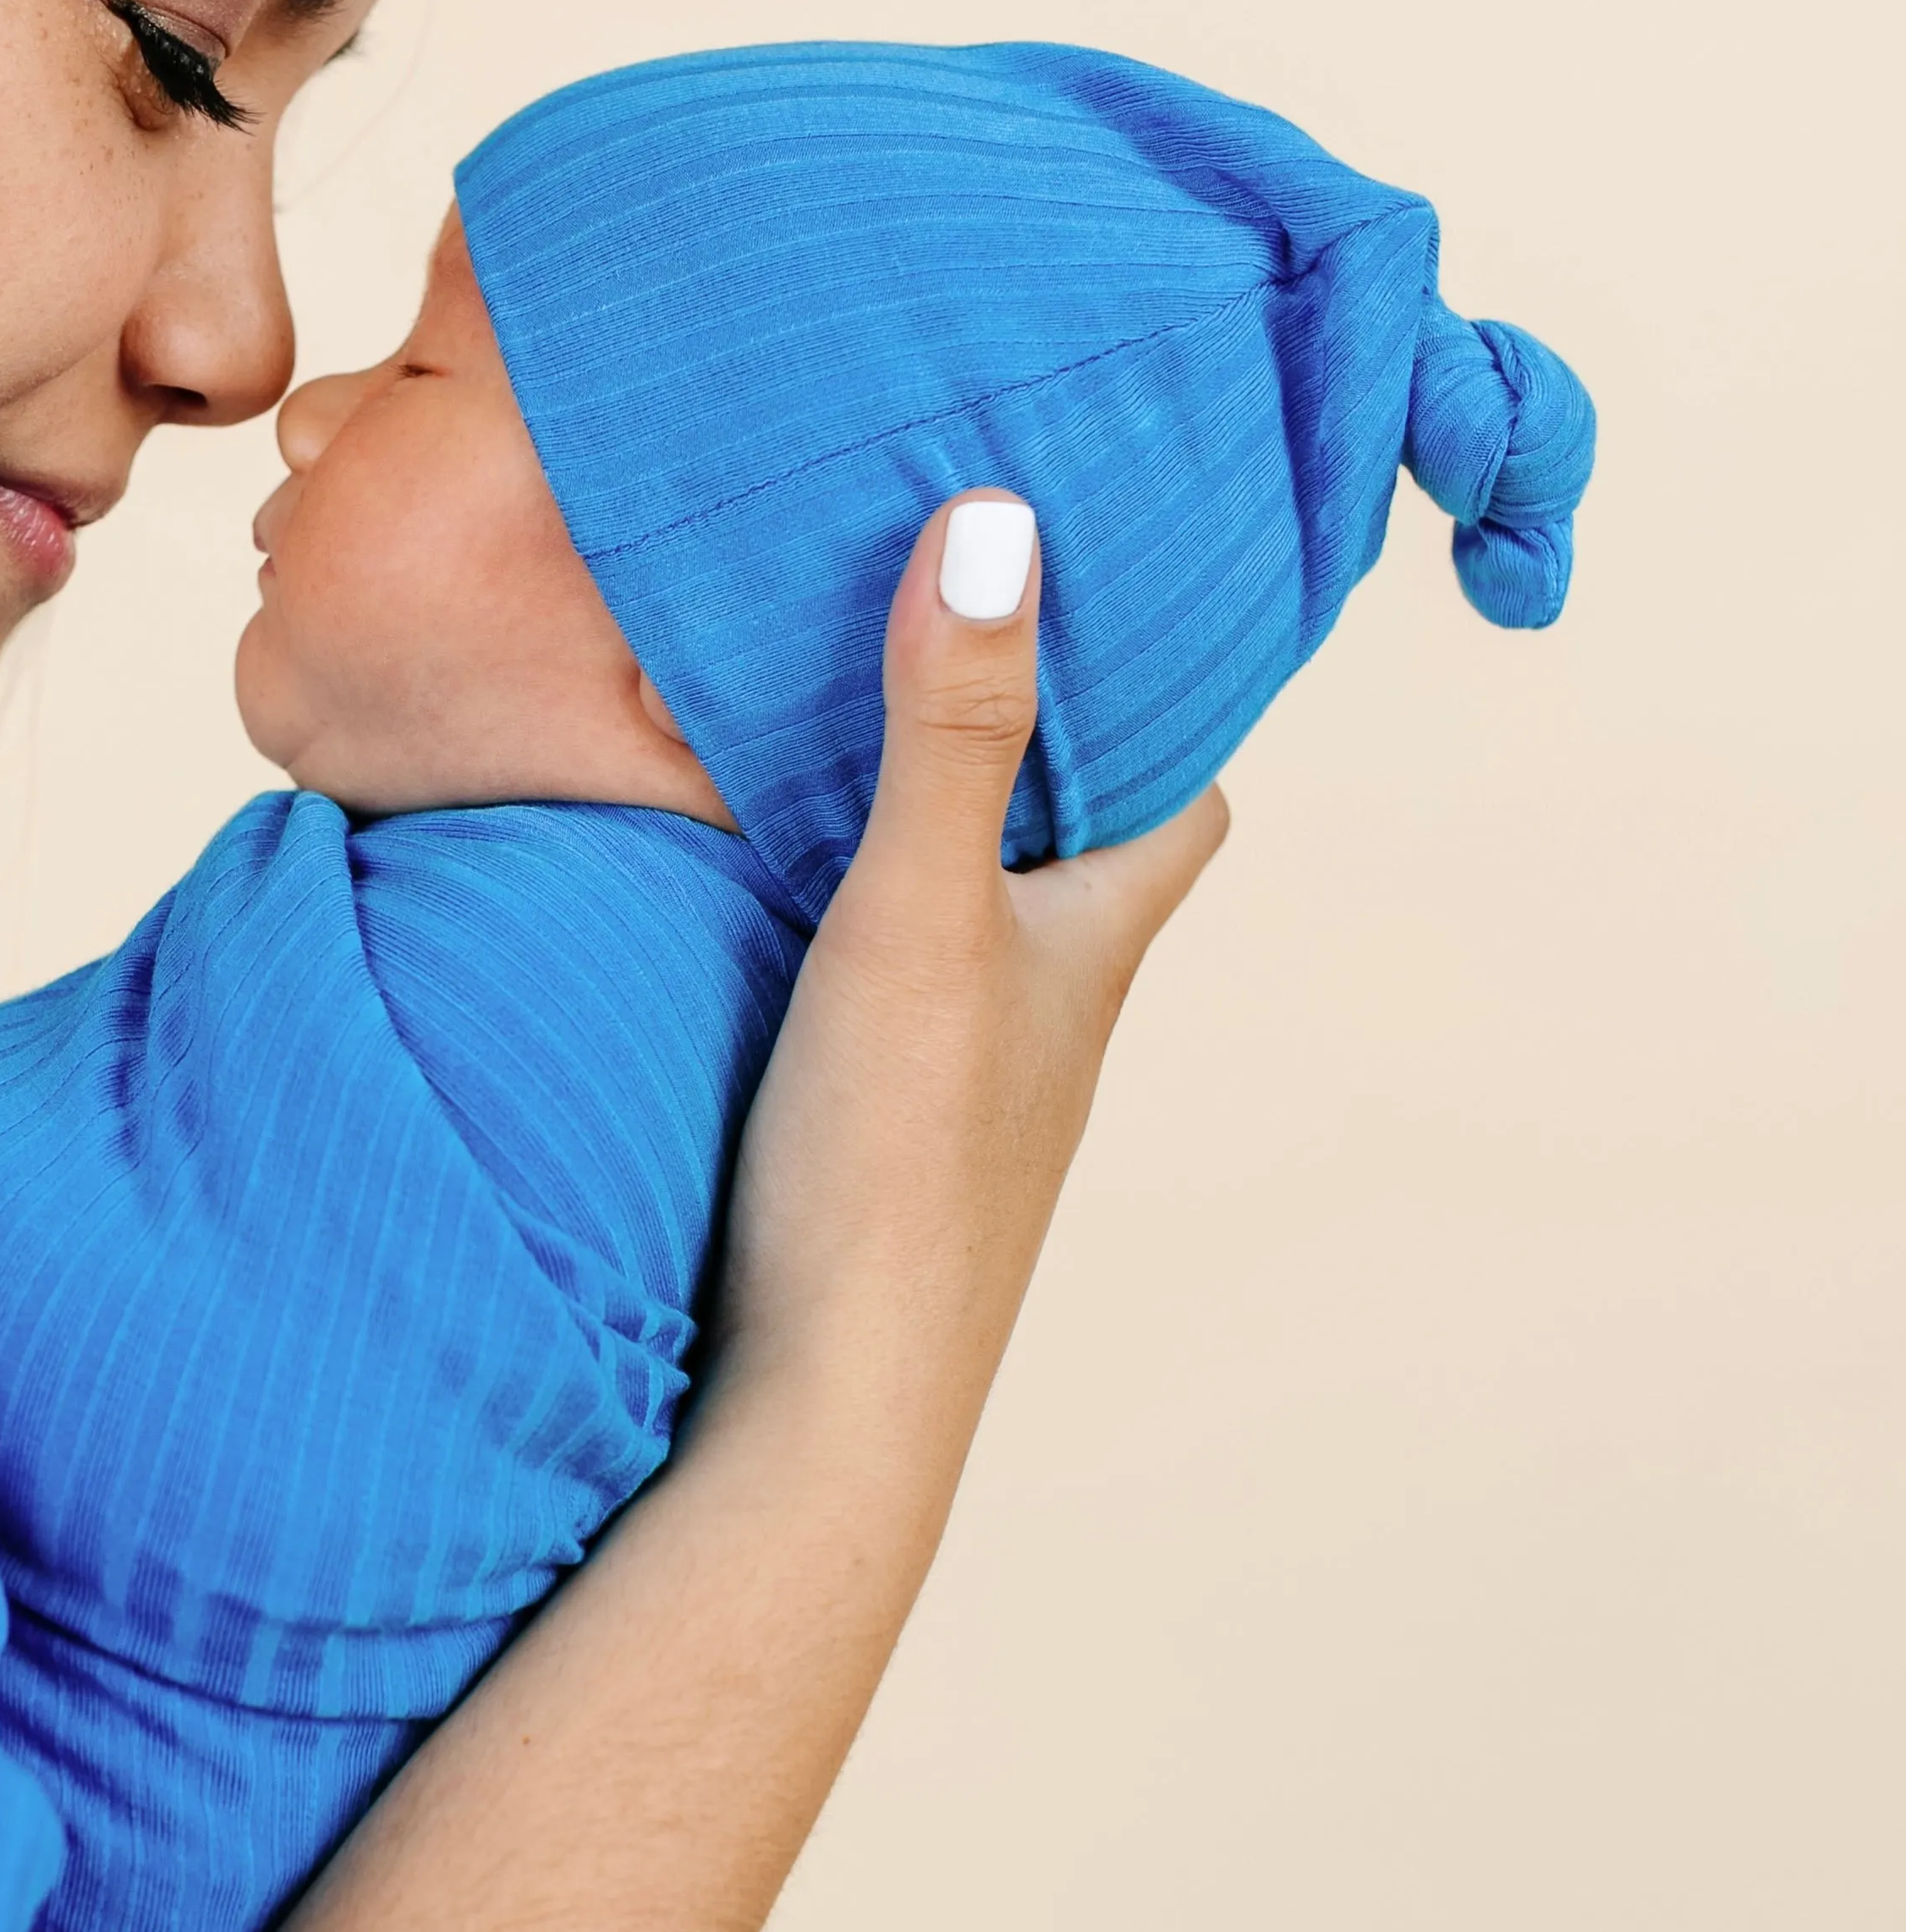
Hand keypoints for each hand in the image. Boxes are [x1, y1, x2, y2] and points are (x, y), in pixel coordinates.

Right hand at [709, 492, 1226, 1448]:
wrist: (821, 1410)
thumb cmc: (895, 1171)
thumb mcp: (915, 909)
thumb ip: (947, 724)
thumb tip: (997, 521)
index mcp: (1094, 943)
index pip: (1183, 793)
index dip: (1165, 696)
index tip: (1109, 591)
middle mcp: (1049, 1011)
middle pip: (1071, 845)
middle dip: (1027, 742)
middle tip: (943, 614)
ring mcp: (963, 1082)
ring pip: (968, 919)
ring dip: (918, 827)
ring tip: (824, 707)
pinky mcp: (871, 1137)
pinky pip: (876, 984)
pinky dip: (838, 914)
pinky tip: (748, 882)